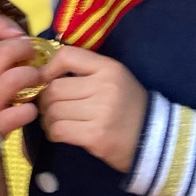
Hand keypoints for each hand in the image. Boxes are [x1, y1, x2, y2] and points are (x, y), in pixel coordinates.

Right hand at [0, 36, 42, 135]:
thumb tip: (5, 65)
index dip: (13, 44)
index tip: (25, 47)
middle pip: (4, 54)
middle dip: (24, 50)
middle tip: (36, 57)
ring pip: (15, 78)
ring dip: (31, 77)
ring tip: (37, 83)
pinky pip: (21, 112)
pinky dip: (29, 110)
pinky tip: (28, 112)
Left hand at [37, 46, 147, 171]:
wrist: (152, 139)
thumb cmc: (127, 106)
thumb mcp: (113, 78)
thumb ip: (84, 71)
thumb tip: (43, 74)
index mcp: (109, 68)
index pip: (66, 56)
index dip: (48, 68)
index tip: (45, 80)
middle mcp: (104, 87)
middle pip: (54, 88)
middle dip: (45, 99)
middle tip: (49, 107)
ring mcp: (101, 113)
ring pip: (54, 111)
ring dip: (48, 118)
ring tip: (55, 121)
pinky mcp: (95, 136)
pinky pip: (59, 130)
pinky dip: (53, 133)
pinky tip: (60, 133)